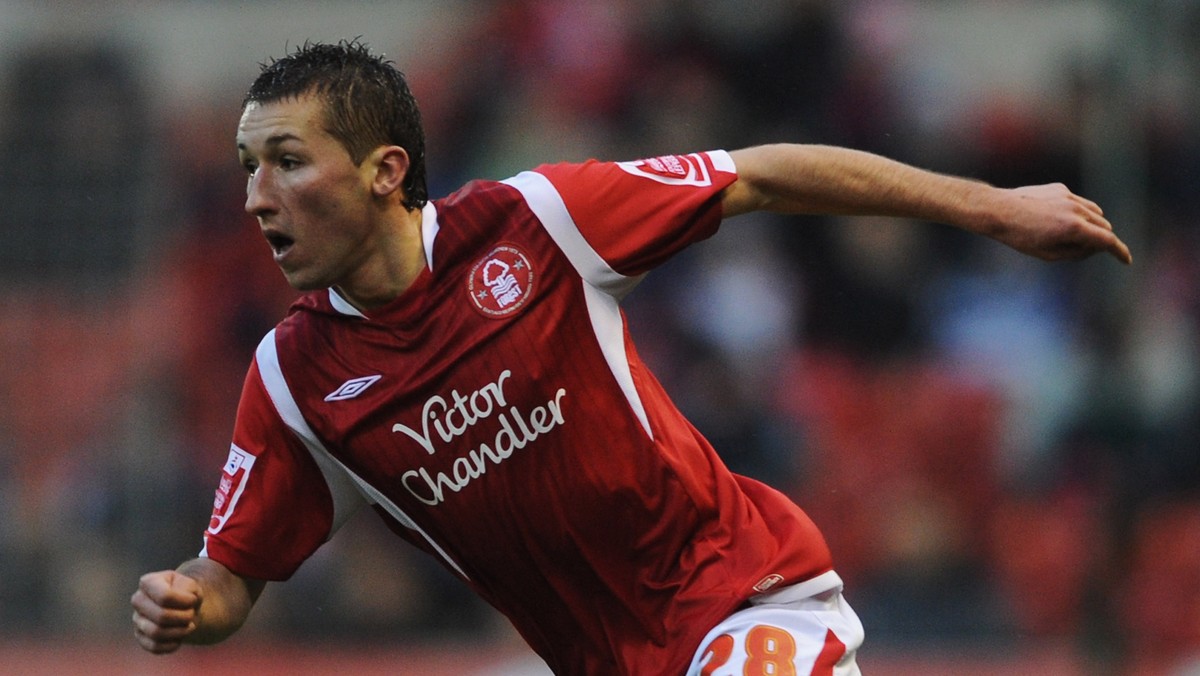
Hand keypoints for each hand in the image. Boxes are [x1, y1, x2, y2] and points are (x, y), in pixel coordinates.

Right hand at [131, 570, 201, 653]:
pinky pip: (154, 646)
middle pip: (161, 616)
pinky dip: (172, 644)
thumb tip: (183, 602)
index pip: (165, 596)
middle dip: (184, 617)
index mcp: (148, 582)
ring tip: (189, 625)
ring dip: (179, 631)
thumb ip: (189, 590)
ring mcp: (137, 619)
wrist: (183, 607)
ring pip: (156, 633)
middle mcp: (138, 600)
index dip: (185, 601)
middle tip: (192, 614)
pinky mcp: (140, 637)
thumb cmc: (187, 593)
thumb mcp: (192, 586)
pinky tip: (180, 637)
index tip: (193, 599)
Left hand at [987, 183, 1131, 264]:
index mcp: (1074, 228)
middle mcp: (1076, 209)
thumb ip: (1077, 252)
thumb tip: (1096, 247)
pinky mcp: (1060, 189)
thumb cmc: (1021, 237)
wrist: (998, 210)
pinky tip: (1052, 218)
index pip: (1107, 240)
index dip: (1119, 252)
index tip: (1126, 260)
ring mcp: (1069, 196)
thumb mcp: (1049, 254)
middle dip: (1100, 239)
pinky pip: (1077, 202)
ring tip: (1067, 235)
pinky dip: (1076, 212)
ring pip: (1094, 212)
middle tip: (1080, 249)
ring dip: (1091, 224)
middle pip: (1104, 225)